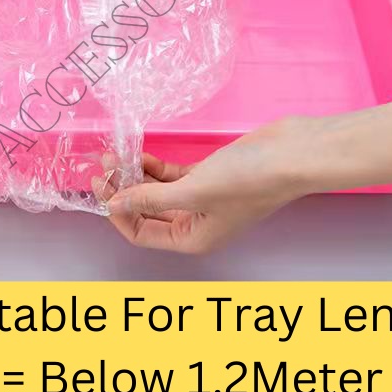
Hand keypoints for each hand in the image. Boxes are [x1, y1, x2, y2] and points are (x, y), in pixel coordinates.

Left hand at [103, 91, 391, 253]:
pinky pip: (173, 176)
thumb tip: (114, 204)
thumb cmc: (249, 180)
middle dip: (123, 190)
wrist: (292, 153)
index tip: (99, 186)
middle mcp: (196, 223)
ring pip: (158, 191)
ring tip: (116, 155)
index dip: (117, 212)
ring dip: (137, 176)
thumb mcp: (192, 191)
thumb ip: (150, 199)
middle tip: (102, 166)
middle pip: (147, 211)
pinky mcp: (210, 175)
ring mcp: (203, 198)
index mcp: (193, 238)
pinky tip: (140, 154)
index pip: (141, 233)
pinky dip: (156, 167)